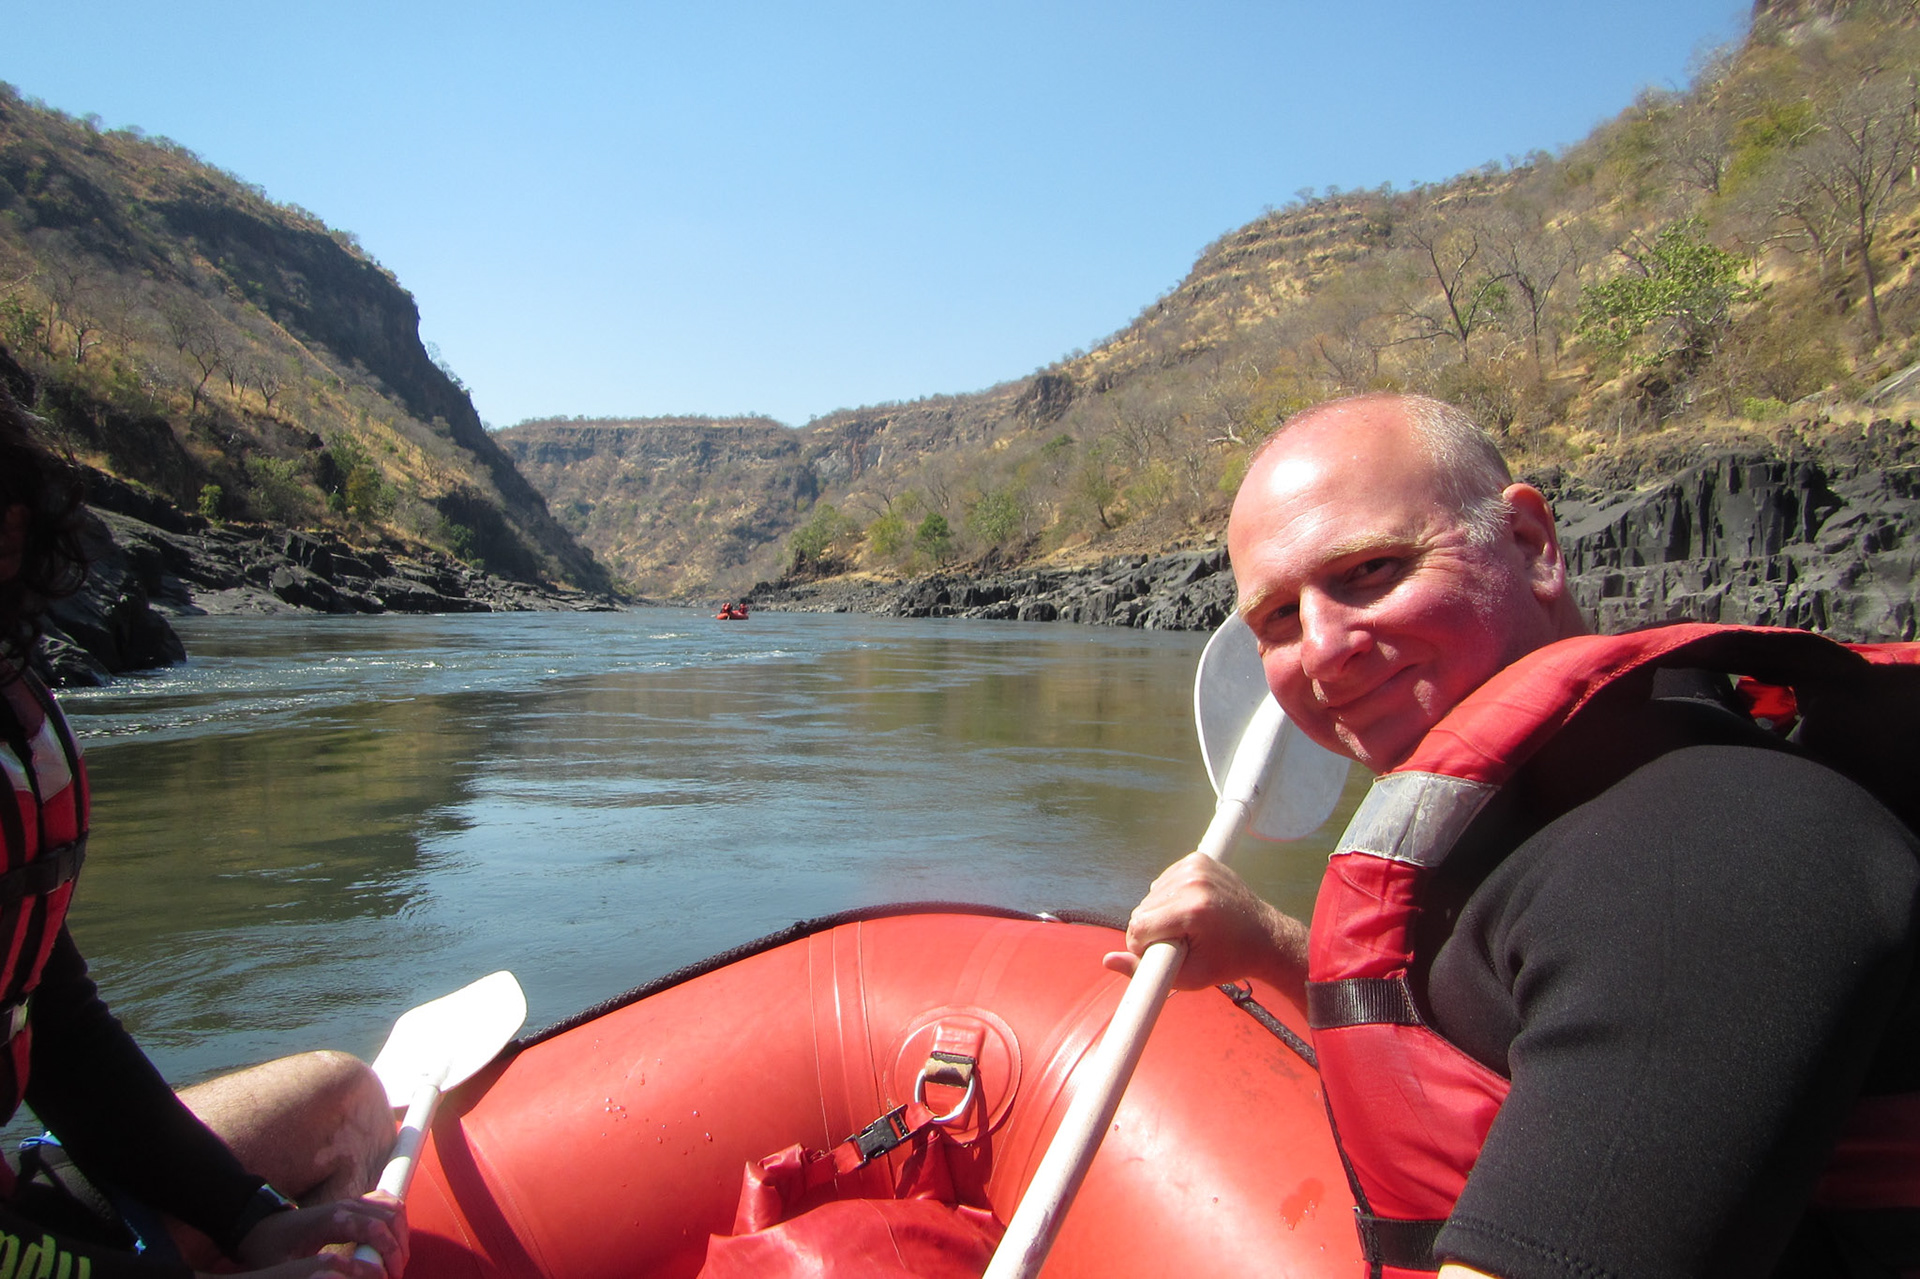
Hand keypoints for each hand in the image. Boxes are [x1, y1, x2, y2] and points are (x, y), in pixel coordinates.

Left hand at [231, 1191, 407, 1278]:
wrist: (262, 1228)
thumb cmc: (273, 1250)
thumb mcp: (287, 1268)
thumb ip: (317, 1273)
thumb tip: (345, 1276)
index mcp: (333, 1219)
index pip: (376, 1230)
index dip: (390, 1253)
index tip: (390, 1276)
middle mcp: (347, 1205)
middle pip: (391, 1218)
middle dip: (399, 1248)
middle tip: (394, 1273)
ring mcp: (352, 1201)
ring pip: (393, 1208)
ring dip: (401, 1234)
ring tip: (394, 1260)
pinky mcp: (353, 1204)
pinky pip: (386, 1204)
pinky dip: (396, 1220)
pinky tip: (391, 1241)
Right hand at [1102, 852, 1308, 994]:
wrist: (1266, 937)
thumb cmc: (1228, 962)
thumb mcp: (1188, 977)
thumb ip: (1143, 971)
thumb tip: (1107, 961)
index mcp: (1193, 910)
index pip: (1138, 926)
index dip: (1141, 947)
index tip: (1160, 955)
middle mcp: (1194, 881)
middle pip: (1142, 909)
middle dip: (1152, 930)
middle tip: (1179, 943)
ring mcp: (1197, 865)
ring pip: (1150, 895)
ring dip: (1160, 914)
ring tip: (1188, 927)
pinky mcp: (1198, 858)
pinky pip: (1163, 881)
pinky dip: (1169, 897)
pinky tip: (1190, 910)